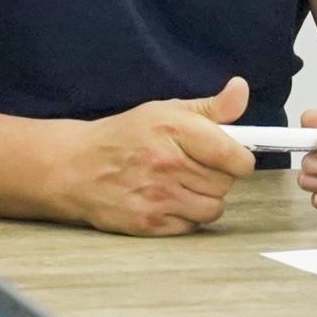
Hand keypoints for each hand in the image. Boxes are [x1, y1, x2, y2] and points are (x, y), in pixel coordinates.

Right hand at [66, 79, 257, 236]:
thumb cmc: (124, 137)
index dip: (240, 159)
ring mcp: (157, 197)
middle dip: (216, 176)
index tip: (233, 158)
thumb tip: (241, 90)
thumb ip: (210, 107)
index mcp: (174, 129)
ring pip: (213, 208)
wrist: (75, 167)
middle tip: (194, 168)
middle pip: (225, 183)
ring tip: (182, 185)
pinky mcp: (149, 224)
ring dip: (204, 198)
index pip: (232, 155)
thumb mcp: (165, 111)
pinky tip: (167, 201)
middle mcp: (167, 164)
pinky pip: (192, 226)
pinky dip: (186, 217)